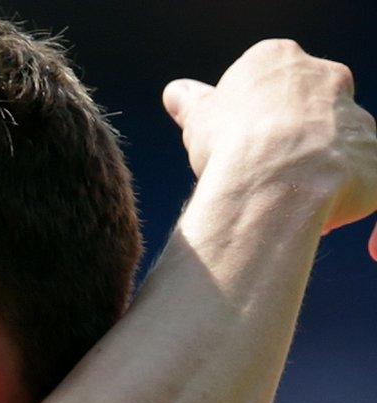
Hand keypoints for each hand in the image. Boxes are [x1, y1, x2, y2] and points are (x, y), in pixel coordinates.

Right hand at [163, 41, 376, 253]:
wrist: (275, 185)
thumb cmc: (232, 144)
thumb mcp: (198, 118)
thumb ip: (193, 103)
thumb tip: (177, 93)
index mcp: (280, 60)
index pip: (267, 81)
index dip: (248, 114)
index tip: (233, 139)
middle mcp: (327, 79)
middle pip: (307, 107)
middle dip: (287, 136)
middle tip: (257, 169)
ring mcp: (357, 117)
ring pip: (333, 144)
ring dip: (311, 168)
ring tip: (280, 199)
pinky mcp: (374, 156)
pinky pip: (355, 176)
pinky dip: (333, 193)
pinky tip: (305, 211)